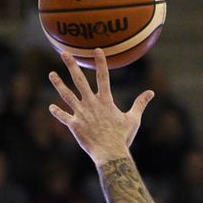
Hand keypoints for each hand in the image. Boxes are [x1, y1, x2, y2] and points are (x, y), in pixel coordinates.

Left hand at [47, 48, 153, 165]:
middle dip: (72, 66)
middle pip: (79, 81)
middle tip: (64, 54)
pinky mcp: (75, 125)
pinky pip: (64, 117)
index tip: (96, 49)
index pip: (103, 76)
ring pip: (67, 95)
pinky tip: (51, 107)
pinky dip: (57, 112)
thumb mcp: (133, 119)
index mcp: (105, 101)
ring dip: (59, 84)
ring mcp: (81, 113)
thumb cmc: (123, 137)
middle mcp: (91, 104)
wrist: (110, 153)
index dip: (100, 62)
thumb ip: (140, 104)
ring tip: (51, 74)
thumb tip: (151, 92)